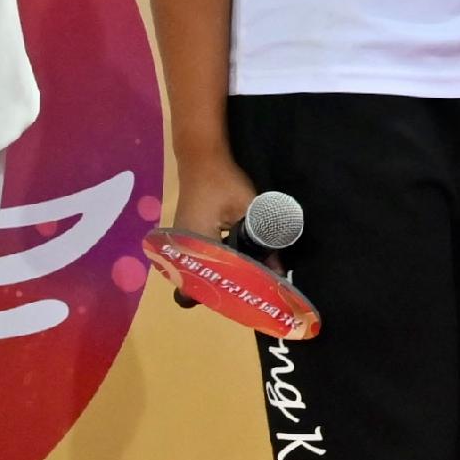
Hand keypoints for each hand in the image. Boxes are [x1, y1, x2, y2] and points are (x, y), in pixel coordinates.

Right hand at [164, 150, 257, 306]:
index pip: (193, 293)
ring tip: (250, 284)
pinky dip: (217, 266)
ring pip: (198, 276)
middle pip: (196, 288)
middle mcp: (179, 253)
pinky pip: (198, 262)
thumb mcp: (250, 211)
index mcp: (192, 249)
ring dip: (220, 279)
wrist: (202, 159)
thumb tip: (280, 271)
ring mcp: (179, 247)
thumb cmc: (224, 183)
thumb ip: (265, 242)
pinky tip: (240, 264)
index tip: (243, 300)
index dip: (216, 300)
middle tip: (251, 294)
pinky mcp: (185, 239)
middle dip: (223, 292)